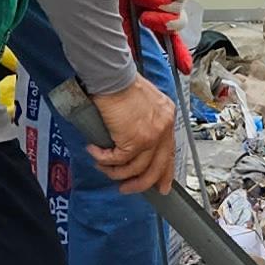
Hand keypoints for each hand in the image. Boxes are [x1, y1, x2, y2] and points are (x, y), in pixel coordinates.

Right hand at [85, 76, 179, 196]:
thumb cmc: (121, 83)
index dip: (165, 173)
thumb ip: (143, 119)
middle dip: (140, 184)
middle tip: (126, 189)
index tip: (161, 187)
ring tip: (102, 165)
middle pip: (156, 168)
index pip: (169, 152)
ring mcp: (151, 136)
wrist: (113, 76)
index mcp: (167, 118)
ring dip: (115, 172)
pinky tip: (95, 152)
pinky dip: (103, 159)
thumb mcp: (142, 101)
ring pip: (135, 168)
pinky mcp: (134, 140)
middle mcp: (163, 129)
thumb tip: (130, 137)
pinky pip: (117, 160)